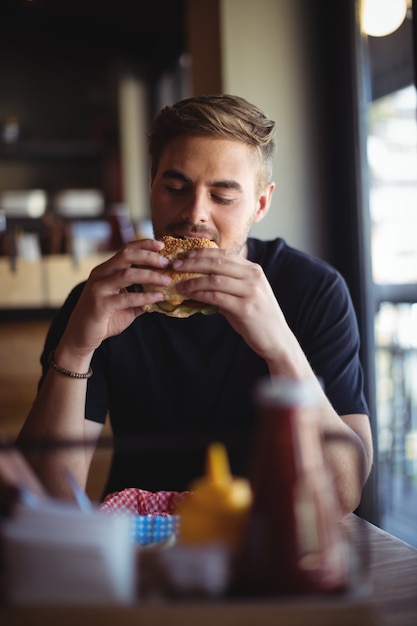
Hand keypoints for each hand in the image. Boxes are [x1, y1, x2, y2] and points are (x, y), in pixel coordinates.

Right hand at [60, 239, 171, 357]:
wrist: (81, 337)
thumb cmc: (104, 318)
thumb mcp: (125, 303)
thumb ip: (141, 295)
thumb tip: (165, 291)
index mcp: (106, 270)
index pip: (126, 249)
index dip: (144, 244)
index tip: (162, 245)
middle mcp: (100, 275)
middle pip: (126, 255)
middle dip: (149, 256)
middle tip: (167, 262)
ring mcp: (99, 288)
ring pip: (127, 274)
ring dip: (150, 275)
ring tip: (167, 280)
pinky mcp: (100, 304)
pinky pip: (126, 298)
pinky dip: (145, 296)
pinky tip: (158, 297)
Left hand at [172, 247, 289, 363]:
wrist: (277, 339)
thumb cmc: (257, 318)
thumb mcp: (243, 296)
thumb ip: (226, 286)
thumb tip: (198, 282)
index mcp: (253, 270)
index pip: (224, 254)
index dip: (203, 252)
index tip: (185, 254)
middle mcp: (254, 276)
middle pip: (218, 263)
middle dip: (193, 262)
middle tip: (175, 265)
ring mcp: (251, 292)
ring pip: (215, 279)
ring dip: (193, 280)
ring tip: (179, 283)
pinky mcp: (246, 308)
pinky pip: (217, 297)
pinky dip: (200, 294)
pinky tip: (189, 295)